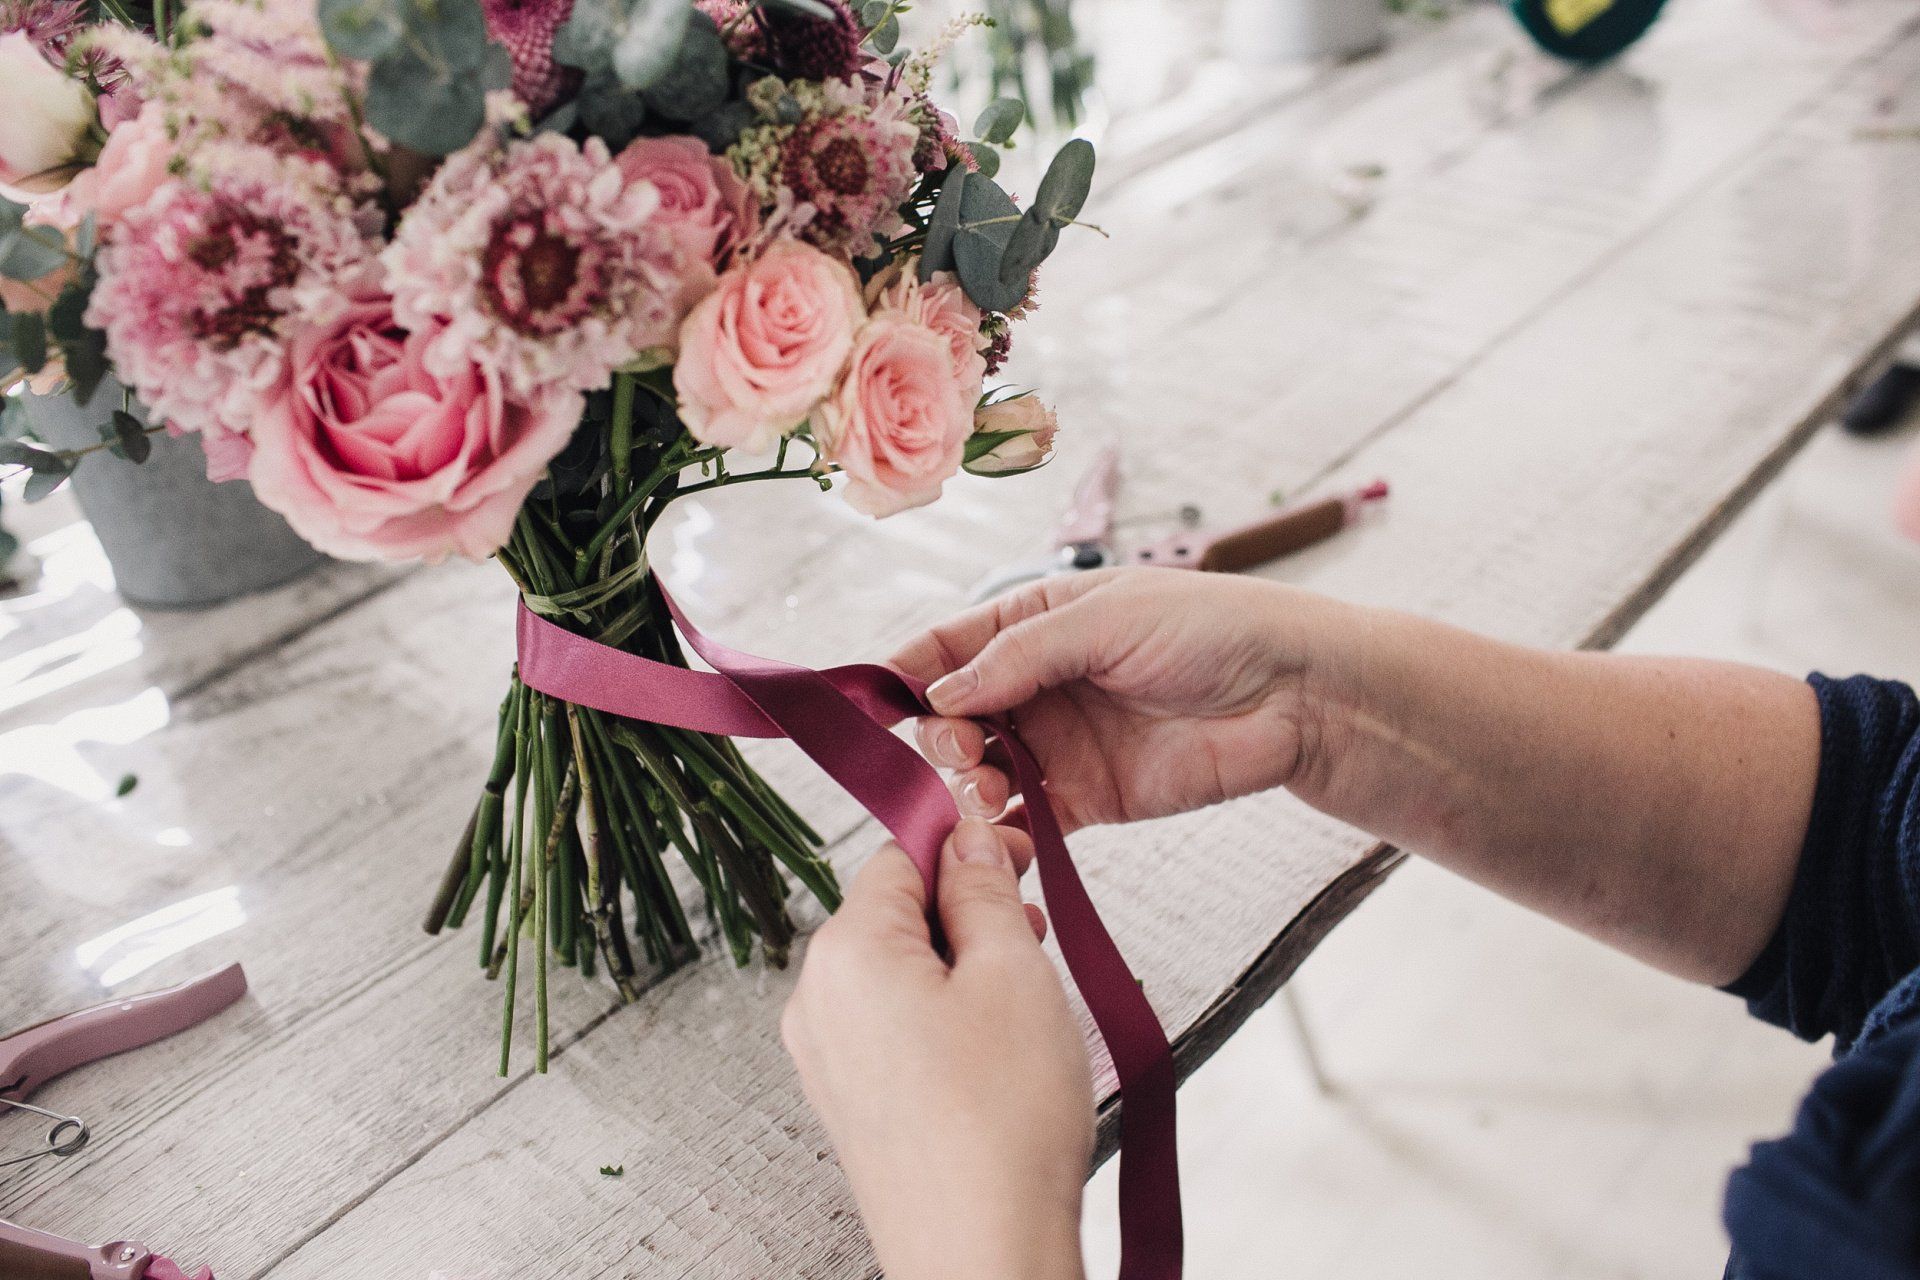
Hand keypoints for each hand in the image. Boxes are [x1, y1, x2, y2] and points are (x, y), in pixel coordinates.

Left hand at [782, 820, 1092, 1279]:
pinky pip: (895, 1028)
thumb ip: (985, 890)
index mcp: (844, 953)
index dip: (967, 846)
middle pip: (894, 914)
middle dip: (967, 911)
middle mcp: (817, 1002)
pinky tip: (998, 1049)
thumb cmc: (999, 1130)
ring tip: (1028, 1000)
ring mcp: (828, 1059)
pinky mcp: (851, 1104)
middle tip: (1037, 929)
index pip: (900, 855)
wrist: (984, 1259)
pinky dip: (945, 1018)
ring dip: (963, 967)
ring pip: (900, 973)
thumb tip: (969, 841)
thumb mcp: (1014, 973)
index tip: (1021, 854)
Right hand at [892, 567, 1339, 832]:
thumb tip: (942, 693)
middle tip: (959, 748)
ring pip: (980, 772)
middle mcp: (1036, 684)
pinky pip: (1025, 822)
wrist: (1295, 695)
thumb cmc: (1211, 628)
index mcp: (1034, 621)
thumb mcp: (1107, 618)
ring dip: (967, 785)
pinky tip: (999, 836)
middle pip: (953, 715)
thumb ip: (1020, 653)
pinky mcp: (1088, 800)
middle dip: (939, 735)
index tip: (874, 703)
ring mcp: (1058, 745)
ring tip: (989, 789)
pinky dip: (1002, 834)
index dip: (907, 672)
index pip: (948, 646)